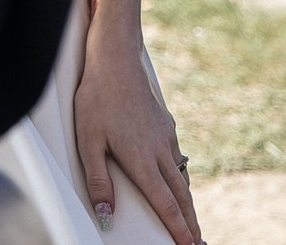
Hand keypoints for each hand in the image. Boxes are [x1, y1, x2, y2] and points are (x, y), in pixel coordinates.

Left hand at [74, 21, 200, 244]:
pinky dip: (179, 177)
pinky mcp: (165, 124)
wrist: (116, 60)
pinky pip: (176, 158)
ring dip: (186, 201)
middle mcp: (159, 150)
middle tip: (197, 242)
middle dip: (190, 222)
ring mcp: (165, 136)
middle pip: (181, 195)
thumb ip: (99, 181)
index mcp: (142, 159)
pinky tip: (175, 181)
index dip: (178, 229)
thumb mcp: (88, 142)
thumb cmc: (97, 99)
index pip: (166, 204)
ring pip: (180, 176)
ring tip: (189, 220)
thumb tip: (106, 213)